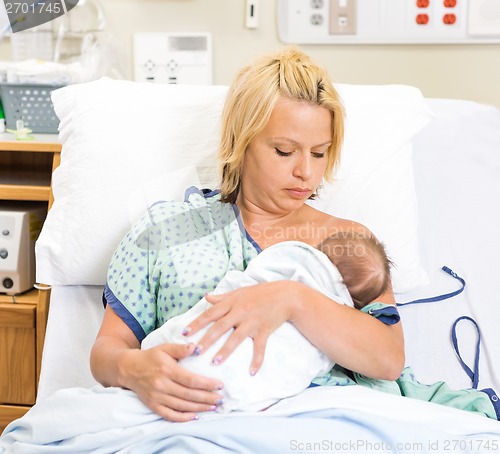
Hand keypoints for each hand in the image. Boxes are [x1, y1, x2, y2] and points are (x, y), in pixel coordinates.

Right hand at [121, 342, 224, 421]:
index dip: (206, 384)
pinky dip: (183, 418)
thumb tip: (195, 347)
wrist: (129, 368)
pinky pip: (169, 415)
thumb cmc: (150, 356)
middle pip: (189, 395)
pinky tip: (195, 416)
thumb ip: (180, 348)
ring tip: (214, 407)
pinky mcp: (153, 406)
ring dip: (199, 408)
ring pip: (182, 406)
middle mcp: (162, 385)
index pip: (190, 380)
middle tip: (221, 399)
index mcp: (167, 370)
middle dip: (207, 398)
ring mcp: (157, 397)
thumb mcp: (165, 347)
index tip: (220, 385)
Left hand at [182, 281, 297, 374]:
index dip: (197, 323)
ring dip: (225, 351)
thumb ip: (222, 297)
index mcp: (232, 302)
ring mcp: (252, 322)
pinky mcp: (264, 331)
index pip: (210, 314)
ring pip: (236, 338)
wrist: (285, 295)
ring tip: (215, 362)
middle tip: (195, 350)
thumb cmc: (261, 293)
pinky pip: (259, 348)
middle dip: (206, 339)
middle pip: (219, 327)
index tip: (184, 333)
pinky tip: (251, 372)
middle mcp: (240, 312)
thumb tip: (206, 297)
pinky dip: (256, 361)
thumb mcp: (240, 291)